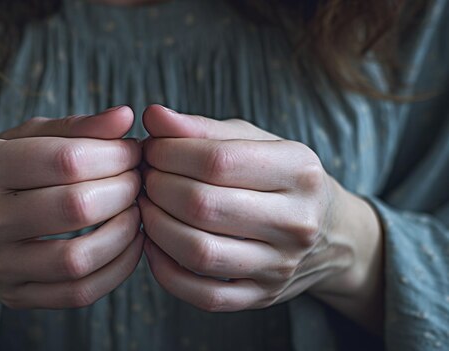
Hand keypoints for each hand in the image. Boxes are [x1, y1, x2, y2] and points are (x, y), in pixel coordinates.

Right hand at [0, 106, 144, 348]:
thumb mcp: (24, 139)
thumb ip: (75, 127)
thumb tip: (124, 117)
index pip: (66, 160)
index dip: (114, 155)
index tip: (132, 152)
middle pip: (75, 208)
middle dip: (124, 190)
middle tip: (137, 181)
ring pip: (78, 258)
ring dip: (125, 233)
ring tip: (136, 211)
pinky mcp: (15, 296)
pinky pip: (80, 292)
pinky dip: (118, 268)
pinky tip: (130, 244)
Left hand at [139, 105, 382, 330]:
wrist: (331, 234)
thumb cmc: (279, 177)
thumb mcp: (254, 142)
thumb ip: (203, 129)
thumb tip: (153, 116)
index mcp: (298, 170)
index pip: (216, 160)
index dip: (169, 153)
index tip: (151, 149)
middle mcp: (296, 221)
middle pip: (202, 206)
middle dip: (157, 188)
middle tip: (144, 178)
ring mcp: (281, 265)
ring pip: (199, 252)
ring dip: (156, 228)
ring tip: (146, 207)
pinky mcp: (263, 297)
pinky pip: (204, 296)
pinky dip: (167, 273)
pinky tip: (153, 246)